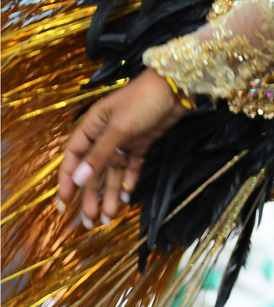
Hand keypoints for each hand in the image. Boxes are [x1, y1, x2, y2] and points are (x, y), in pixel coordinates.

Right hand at [56, 68, 187, 227]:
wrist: (176, 86)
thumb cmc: (143, 100)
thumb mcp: (119, 127)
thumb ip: (100, 154)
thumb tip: (78, 180)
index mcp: (92, 126)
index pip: (73, 157)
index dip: (68, 180)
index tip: (64, 203)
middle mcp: (104, 135)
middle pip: (93, 169)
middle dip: (90, 195)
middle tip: (89, 220)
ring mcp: (124, 140)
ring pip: (112, 171)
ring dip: (110, 192)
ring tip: (107, 217)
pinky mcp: (141, 143)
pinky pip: (131, 165)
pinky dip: (129, 179)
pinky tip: (127, 195)